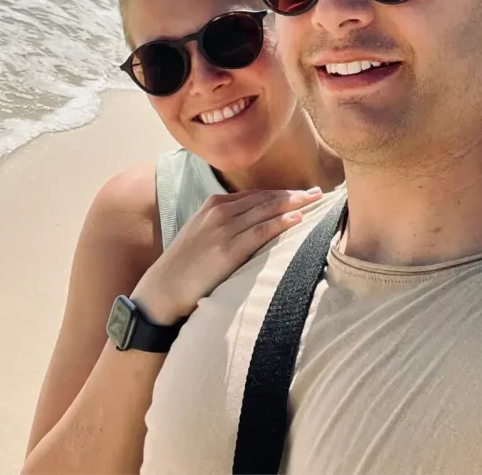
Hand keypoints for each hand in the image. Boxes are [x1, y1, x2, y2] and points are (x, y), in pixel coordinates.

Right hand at [131, 187, 322, 323]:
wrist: (163, 288)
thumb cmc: (185, 265)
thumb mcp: (203, 232)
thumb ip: (226, 223)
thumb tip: (255, 222)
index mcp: (214, 205)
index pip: (256, 195)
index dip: (281, 193)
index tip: (302, 193)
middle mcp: (219, 212)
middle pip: (265, 199)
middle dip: (293, 194)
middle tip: (319, 192)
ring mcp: (223, 229)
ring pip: (266, 210)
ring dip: (294, 203)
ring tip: (316, 200)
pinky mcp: (227, 250)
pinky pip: (260, 232)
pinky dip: (280, 223)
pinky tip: (298, 218)